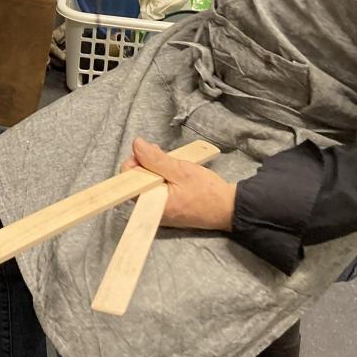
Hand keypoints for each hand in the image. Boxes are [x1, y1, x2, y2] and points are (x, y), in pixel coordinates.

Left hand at [120, 138, 235, 231]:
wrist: (229, 209)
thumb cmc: (207, 191)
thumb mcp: (181, 170)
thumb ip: (156, 159)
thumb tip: (136, 145)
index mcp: (151, 203)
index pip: (128, 179)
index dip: (136, 161)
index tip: (151, 152)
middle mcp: (151, 210)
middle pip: (136, 180)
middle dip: (147, 164)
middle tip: (163, 155)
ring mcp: (159, 211)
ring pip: (147, 184)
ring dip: (156, 170)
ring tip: (172, 163)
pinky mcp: (168, 210)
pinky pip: (157, 190)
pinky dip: (163, 179)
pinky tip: (175, 173)